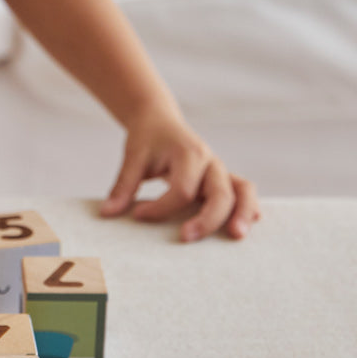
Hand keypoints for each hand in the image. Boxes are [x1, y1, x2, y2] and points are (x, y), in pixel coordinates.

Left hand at [100, 103, 260, 241]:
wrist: (158, 118)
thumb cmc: (147, 138)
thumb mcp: (133, 156)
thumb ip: (123, 185)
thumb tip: (107, 213)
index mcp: (188, 153)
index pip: (181, 190)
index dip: (160, 207)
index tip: (137, 215)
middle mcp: (210, 162)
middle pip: (220, 193)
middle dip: (207, 219)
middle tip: (185, 238)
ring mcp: (220, 170)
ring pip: (243, 190)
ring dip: (242, 213)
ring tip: (236, 236)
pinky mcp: (223, 178)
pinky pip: (243, 192)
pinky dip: (248, 207)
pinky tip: (250, 225)